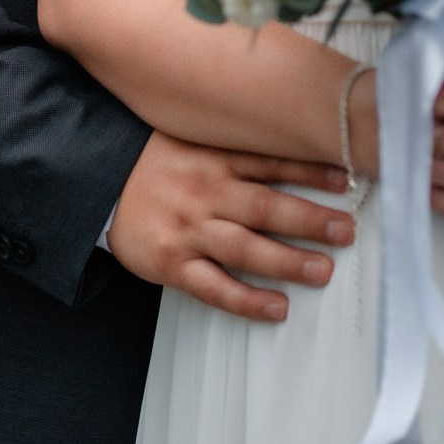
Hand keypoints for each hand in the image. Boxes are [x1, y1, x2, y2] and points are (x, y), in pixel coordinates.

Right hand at [110, 131, 353, 322]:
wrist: (96, 181)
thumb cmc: (155, 161)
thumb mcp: (195, 137)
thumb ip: (238, 144)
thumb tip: (291, 141)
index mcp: (215, 158)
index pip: (273, 163)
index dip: (312, 171)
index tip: (347, 180)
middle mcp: (206, 193)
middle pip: (267, 208)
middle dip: (312, 221)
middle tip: (346, 232)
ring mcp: (189, 230)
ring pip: (246, 249)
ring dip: (288, 261)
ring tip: (322, 271)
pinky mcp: (172, 264)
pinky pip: (214, 287)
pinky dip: (248, 299)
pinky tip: (276, 306)